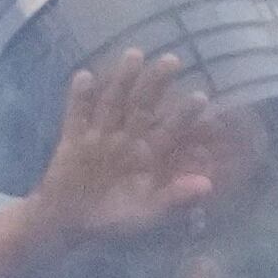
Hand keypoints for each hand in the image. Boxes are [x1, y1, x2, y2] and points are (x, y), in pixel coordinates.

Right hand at [32, 48, 216, 237]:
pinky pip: (76, 114)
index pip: (170, 130)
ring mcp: (100, 135)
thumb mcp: (147, 213)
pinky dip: (80, 98)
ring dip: (122, 80)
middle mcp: (127, 138)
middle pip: (144, 106)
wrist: (69, 222)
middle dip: (157, 84)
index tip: (201, 97)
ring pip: (113, 102)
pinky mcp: (73, 137)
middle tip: (173, 59)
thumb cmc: (114, 219)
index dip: (184, 115)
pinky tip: (84, 76)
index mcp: (149, 155)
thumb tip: (207, 185)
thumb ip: (174, 198)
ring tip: (134, 55)